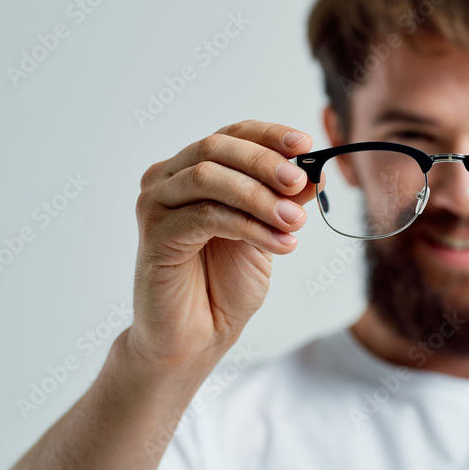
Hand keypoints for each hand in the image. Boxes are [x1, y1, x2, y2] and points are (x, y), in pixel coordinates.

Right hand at [127, 120, 319, 376]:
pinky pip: (206, 217)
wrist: (197, 335)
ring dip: (260, 197)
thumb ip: (282, 200)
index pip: (232, 134)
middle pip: (217, 148)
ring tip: (295, 222)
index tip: (305, 144)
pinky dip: (250, 226)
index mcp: (194, 169)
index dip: (268, 134)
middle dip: (265, 163)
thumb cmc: (224, 282)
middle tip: (300, 184)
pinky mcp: (154, 235)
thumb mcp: (266, 231)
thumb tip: (314, 173)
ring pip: (209, 178)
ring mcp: (156, 204)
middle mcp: (168, 179)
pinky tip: (281, 244)